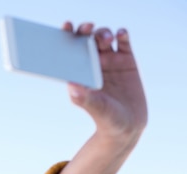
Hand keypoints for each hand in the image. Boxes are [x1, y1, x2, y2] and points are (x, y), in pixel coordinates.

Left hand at [49, 22, 147, 173]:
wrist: (127, 126)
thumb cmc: (106, 120)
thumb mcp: (97, 110)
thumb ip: (85, 99)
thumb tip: (72, 87)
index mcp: (79, 73)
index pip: (69, 51)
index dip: (66, 36)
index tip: (65, 27)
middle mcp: (92, 64)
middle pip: (86, 40)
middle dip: (84, 30)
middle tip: (86, 27)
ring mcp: (110, 61)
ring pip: (103, 38)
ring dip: (103, 33)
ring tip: (106, 38)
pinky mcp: (127, 61)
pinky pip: (124, 43)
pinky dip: (122, 34)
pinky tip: (121, 34)